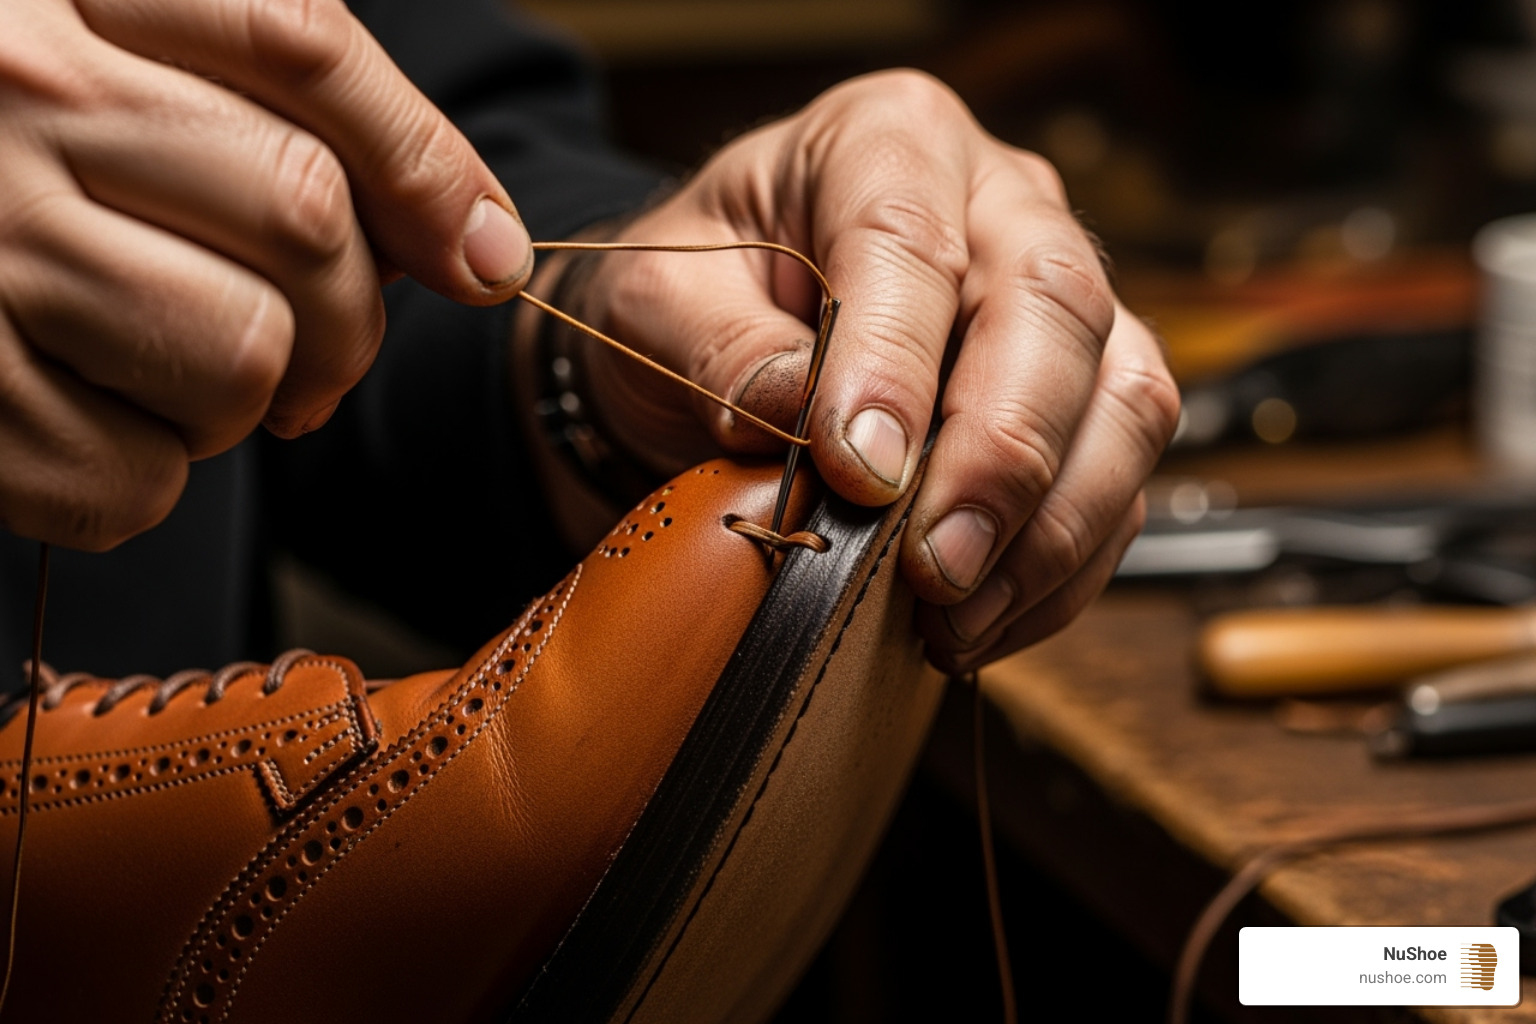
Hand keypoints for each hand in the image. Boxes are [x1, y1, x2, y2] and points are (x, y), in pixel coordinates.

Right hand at [0, 0, 532, 548]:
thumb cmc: (33, 163)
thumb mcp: (147, 80)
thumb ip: (308, 126)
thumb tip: (485, 252)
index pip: (300, 44)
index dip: (424, 167)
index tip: (484, 259)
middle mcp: (16, 91)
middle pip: (304, 215)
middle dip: (348, 316)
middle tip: (308, 343)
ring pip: (243, 355)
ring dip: (248, 399)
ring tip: (172, 367)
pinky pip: (134, 479)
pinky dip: (144, 477)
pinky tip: (94, 415)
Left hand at [564, 70, 1179, 669]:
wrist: (717, 333)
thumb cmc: (694, 296)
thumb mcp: (655, 302)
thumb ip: (720, 348)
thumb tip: (806, 418)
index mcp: (887, 140)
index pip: (910, 238)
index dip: (893, 363)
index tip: (857, 473)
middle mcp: (1002, 202)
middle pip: (1056, 309)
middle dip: (1003, 456)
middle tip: (933, 567)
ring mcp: (1059, 297)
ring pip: (1125, 396)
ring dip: (1053, 526)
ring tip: (959, 613)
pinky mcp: (1085, 388)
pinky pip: (1119, 477)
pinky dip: (1064, 564)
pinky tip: (986, 617)